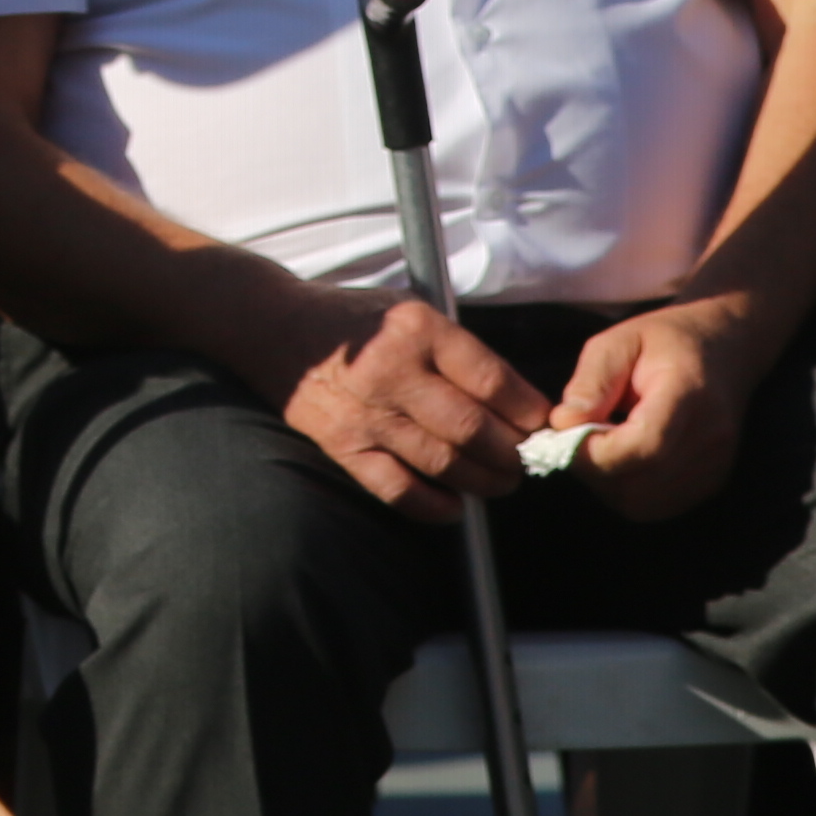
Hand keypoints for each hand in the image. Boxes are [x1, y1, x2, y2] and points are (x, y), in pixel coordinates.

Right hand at [254, 290, 547, 513]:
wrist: (272, 326)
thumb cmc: (353, 319)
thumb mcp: (409, 309)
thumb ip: (458, 351)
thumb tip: (517, 403)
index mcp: (417, 330)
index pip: (493, 381)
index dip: (528, 411)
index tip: (543, 424)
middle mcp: (393, 372)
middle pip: (474, 429)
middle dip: (513, 453)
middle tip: (525, 459)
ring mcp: (367, 413)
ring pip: (444, 464)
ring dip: (484, 482)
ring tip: (500, 481)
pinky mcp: (343, 445)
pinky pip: (397, 489)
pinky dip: (433, 506)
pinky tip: (454, 505)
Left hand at [548, 293, 762, 520]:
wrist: (727, 349)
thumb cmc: (666, 339)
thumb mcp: (618, 341)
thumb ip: (590, 383)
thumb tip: (562, 425)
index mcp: (689, 395)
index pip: (644, 446)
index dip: (594, 451)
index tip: (562, 433)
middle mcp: (711, 439)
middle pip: (639, 483)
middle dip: (592, 469)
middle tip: (574, 439)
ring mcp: (716, 467)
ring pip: (643, 503)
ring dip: (606, 483)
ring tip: (598, 445)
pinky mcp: (712, 484)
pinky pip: (656, 506)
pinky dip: (627, 491)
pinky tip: (621, 458)